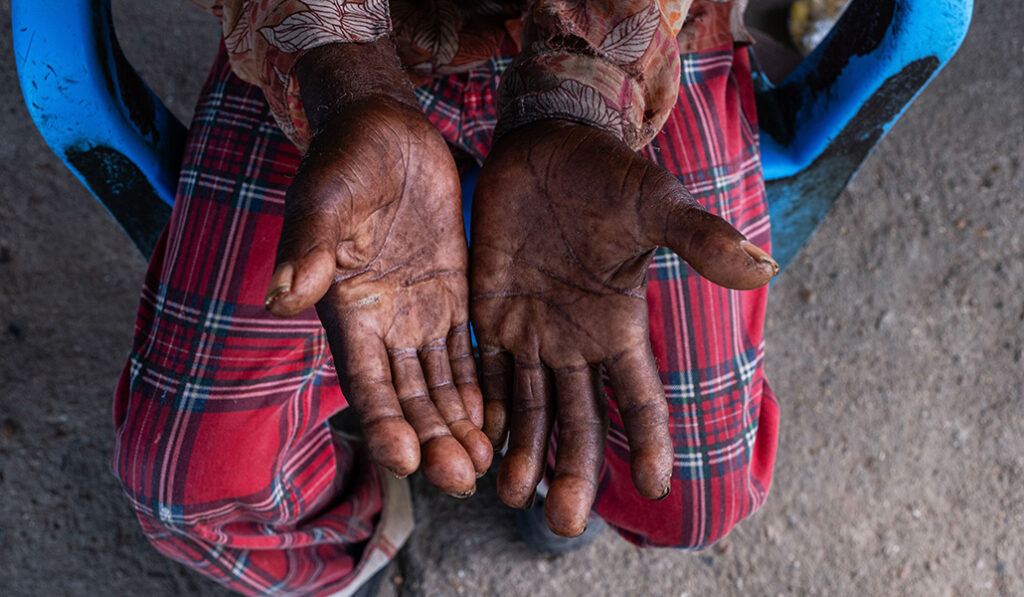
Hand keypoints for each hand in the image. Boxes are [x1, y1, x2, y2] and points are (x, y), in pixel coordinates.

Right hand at [264, 42, 490, 496]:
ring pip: (440, 384)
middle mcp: (382, 323)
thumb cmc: (345, 158)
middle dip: (432, 440)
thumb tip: (284, 294)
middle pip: (407, 397)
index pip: (364, 380)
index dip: (382, 423)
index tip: (406, 463)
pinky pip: (468, 352)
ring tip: (487, 463)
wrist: (385, 131)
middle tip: (464, 478)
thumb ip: (309, 243)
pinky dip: (481, 387)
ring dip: (459, 425)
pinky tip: (502, 419)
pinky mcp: (452, 296)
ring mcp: (419, 313)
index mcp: (347, 309)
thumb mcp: (325, 194)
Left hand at [471, 120, 776, 534]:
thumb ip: (699, 239)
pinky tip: (476, 444)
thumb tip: (765, 268)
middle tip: (565, 524)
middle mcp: (576, 340)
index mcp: (620, 325)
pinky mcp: (490, 314)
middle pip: (579, 419)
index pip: (639, 396)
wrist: (545, 145)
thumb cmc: (605, 173)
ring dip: (523, 453)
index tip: (658, 486)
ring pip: (529, 407)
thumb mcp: (653, 204)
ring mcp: (531, 331)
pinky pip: (485, 372)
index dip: (650, 439)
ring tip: (511, 496)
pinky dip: (483, 409)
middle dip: (575, 470)